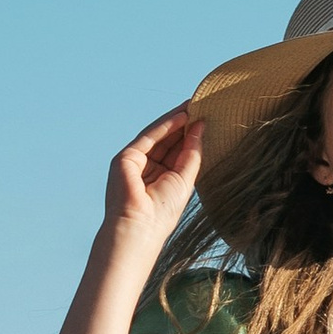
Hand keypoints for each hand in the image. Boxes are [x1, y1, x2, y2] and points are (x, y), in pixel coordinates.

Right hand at [103, 106, 202, 265]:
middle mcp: (146, 168)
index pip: (177, 150)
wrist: (140, 228)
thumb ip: (191, 152)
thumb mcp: (185, 178)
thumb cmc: (163, 212)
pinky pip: (148, 137)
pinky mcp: (125, 158)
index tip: (207, 118)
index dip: (191, 134)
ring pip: (158, 135)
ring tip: (195, 105)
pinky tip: (182, 116)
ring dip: (176, 120)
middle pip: (168, 140)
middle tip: (204, 105)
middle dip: (185, 123)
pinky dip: (165, 125)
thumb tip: (200, 126)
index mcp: (160, 177)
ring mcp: (134, 162)